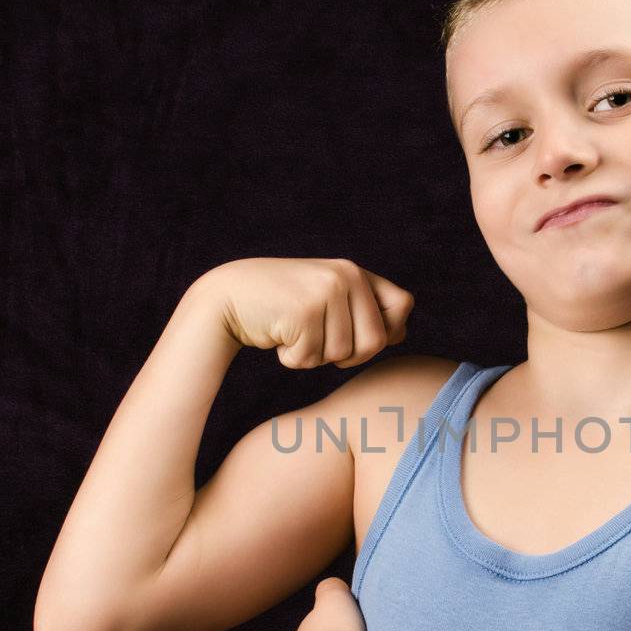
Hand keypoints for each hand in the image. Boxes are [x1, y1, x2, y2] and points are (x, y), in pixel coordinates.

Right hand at [198, 256, 414, 369]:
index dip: (387, 330)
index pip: (403, 305)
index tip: (355, 333)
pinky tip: (277, 336)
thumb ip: (363, 311)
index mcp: (355, 272)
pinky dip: (292, 359)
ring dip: (314, 357)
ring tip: (293, 333)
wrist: (227, 298)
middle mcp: (345, 276)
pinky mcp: (303, 312)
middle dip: (348, 356)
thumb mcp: (328, 300)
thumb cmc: (280, 306)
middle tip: (317, 343)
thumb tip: (401, 334)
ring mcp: (325, 292)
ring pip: (342, 354)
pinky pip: (311, 359)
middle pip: (375, 342)